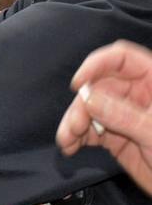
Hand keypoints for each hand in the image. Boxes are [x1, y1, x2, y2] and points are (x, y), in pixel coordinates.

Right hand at [56, 40, 151, 194]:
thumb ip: (125, 116)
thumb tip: (89, 100)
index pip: (122, 59)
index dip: (98, 64)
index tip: (78, 82)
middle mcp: (137, 95)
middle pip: (99, 86)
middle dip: (82, 105)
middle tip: (75, 124)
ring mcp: (124, 115)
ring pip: (89, 109)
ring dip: (74, 123)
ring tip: (67, 140)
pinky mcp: (115, 136)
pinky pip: (89, 130)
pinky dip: (76, 137)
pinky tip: (69, 146)